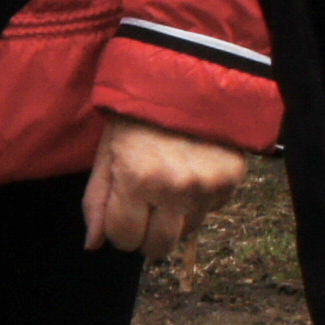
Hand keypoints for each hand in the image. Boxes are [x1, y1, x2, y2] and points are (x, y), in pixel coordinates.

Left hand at [86, 116, 251, 255]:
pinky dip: (199, 200)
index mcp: (137, 179)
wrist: (186, 77)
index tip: (121, 213)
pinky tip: (190, 171)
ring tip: (168, 182)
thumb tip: (92, 245)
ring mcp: (208, 184)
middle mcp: (176, 187)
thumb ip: (97, 201)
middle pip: (159, 247)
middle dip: (146, 234)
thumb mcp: (107, 152)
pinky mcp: (232, 179)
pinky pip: (211, 210)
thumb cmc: (136, 115)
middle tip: (143, 208)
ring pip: (187, 231)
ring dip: (174, 217)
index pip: (125, 239)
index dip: (119, 230)